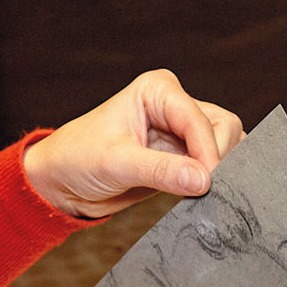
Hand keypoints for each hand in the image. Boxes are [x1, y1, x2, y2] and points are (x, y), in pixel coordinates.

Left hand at [23, 70, 245, 218]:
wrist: (62, 182)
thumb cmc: (77, 159)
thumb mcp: (116, 164)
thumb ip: (161, 171)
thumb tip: (203, 180)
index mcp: (157, 90)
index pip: (199, 117)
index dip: (208, 150)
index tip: (207, 182)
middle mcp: (173, 105)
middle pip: (222, 127)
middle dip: (216, 158)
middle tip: (206, 189)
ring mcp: (180, 131)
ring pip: (224, 145)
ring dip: (217, 170)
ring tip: (201, 194)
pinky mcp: (181, 156)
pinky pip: (211, 165)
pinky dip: (212, 180)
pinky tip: (199, 196)